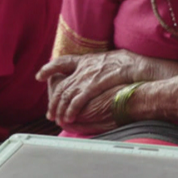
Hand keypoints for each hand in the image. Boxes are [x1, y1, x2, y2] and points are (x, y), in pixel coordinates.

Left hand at [38, 51, 170, 124]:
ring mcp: (87, 76)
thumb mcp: (109, 60)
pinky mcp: (93, 86)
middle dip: (53, 101)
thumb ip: (97, 67)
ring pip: (66, 95)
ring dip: (60, 109)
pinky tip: (69, 118)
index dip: (49, 68)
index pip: (62, 62)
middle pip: (61, 85)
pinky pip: (77, 101)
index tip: (39, 76)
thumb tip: (95, 73)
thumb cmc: (128, 64)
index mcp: (86, 59)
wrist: (137, 66)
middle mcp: (83, 67)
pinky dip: (70, 110)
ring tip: (57, 119)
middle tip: (50, 113)